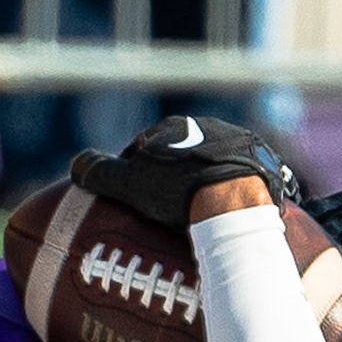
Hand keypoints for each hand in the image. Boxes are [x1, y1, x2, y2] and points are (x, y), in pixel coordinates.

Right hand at [70, 115, 290, 227]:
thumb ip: (100, 173)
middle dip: (171, 177)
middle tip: (164, 210)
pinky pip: (242, 179)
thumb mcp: (130, 183)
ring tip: (197, 215)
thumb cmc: (179, 191)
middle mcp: (209, 127)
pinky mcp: (264, 164)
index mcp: (175, 126)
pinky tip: (226, 214)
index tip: (134, 197)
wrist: (236, 199)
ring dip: (203, 183)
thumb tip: (76, 166)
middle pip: (181, 155)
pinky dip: (231, 193)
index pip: (145, 147)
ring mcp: (240, 144)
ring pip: (213, 165)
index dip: (135, 171)